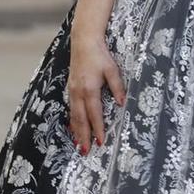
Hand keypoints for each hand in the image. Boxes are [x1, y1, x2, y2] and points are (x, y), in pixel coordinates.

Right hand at [67, 35, 126, 152]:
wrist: (83, 42)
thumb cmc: (100, 55)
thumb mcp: (113, 69)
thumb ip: (117, 87)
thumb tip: (123, 104)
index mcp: (90, 89)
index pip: (95, 114)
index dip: (98, 129)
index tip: (101, 143)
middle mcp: (78, 93)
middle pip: (81, 119)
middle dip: (84, 136)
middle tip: (86, 151)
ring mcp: (72, 91)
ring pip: (74, 115)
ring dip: (76, 131)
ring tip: (79, 145)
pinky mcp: (70, 89)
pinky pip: (71, 109)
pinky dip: (72, 121)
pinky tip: (73, 128)